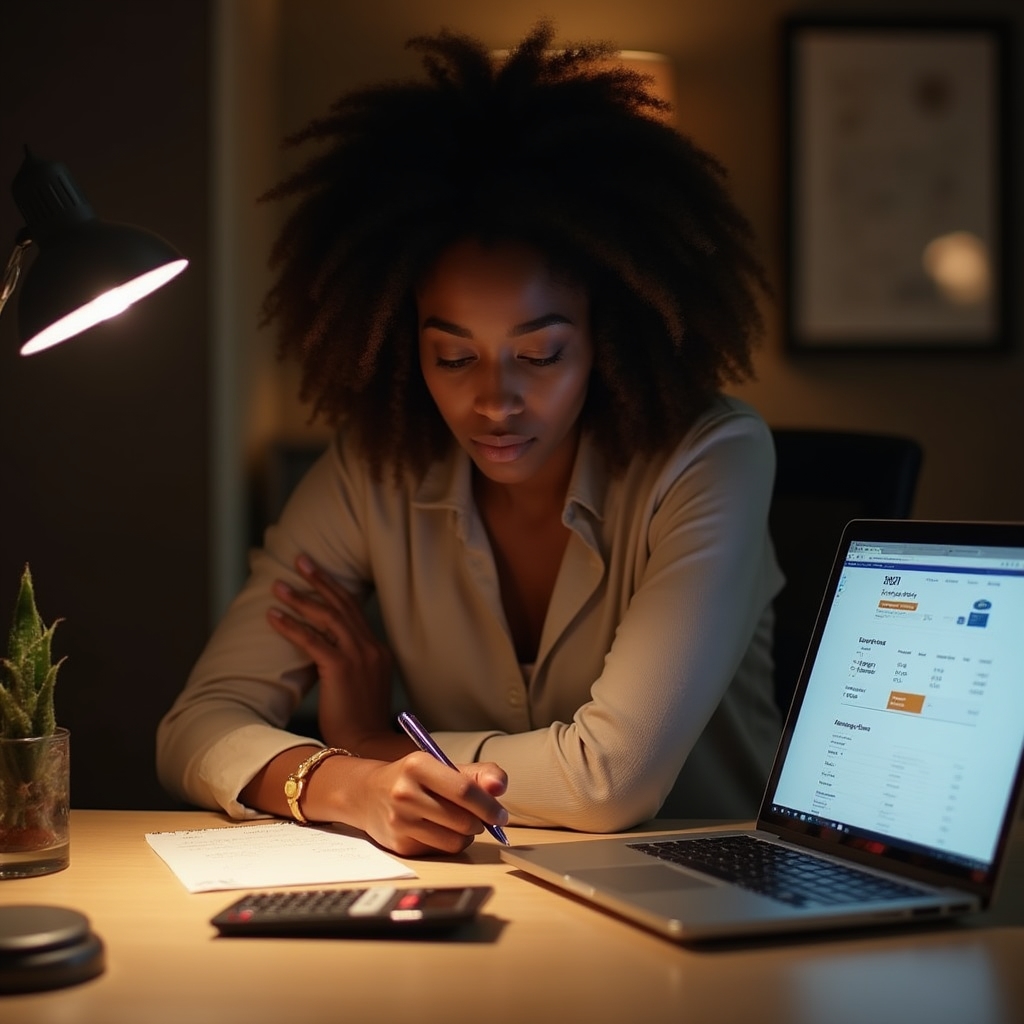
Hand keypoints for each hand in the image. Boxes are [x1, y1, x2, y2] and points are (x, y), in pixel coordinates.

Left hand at [267, 554, 393, 749]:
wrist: (367, 746)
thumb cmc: (360, 724)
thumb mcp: (363, 687)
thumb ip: (352, 666)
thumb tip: (328, 653)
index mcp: (378, 652)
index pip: (354, 612)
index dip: (334, 590)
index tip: (317, 574)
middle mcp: (371, 648)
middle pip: (342, 604)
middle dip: (319, 579)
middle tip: (300, 560)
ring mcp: (358, 656)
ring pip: (327, 616)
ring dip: (301, 597)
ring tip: (279, 585)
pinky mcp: (340, 668)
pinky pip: (312, 640)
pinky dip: (291, 625)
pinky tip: (273, 615)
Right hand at [343, 754, 509, 856]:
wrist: (368, 794)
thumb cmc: (414, 779)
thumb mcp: (442, 766)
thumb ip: (477, 773)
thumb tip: (499, 787)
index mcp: (418, 765)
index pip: (464, 790)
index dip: (489, 805)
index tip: (501, 814)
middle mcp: (405, 793)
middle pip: (463, 820)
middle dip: (480, 822)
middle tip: (480, 818)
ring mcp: (400, 821)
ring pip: (455, 841)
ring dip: (467, 835)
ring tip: (459, 823)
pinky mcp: (399, 845)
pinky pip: (441, 852)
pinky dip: (449, 844)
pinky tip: (439, 830)